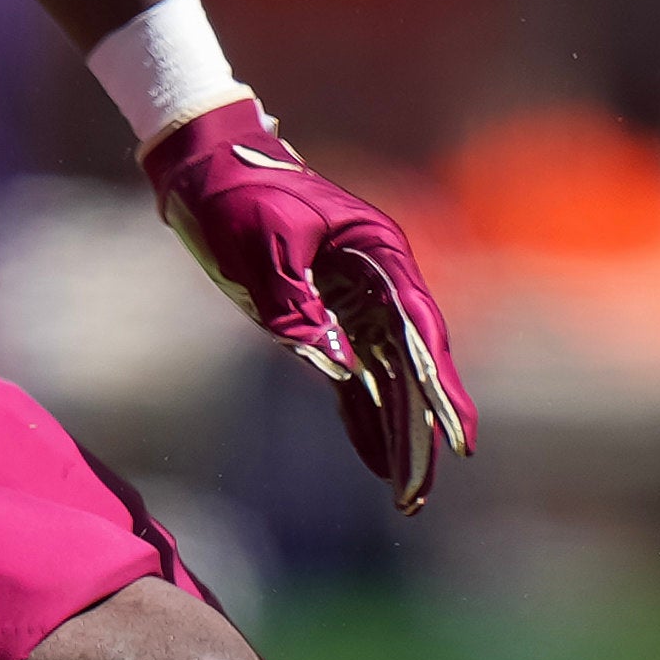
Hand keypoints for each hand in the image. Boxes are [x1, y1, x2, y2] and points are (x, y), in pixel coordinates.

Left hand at [141, 99, 476, 511]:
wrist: (204, 165)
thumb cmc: (237, 191)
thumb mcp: (264, 245)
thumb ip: (298, 306)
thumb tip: (337, 366)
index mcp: (377, 252)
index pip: (418, 328)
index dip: (440, 383)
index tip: (455, 431)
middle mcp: (377, 281)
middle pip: (411, 363)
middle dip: (421, 426)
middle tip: (425, 487)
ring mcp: (353, 303)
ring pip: (388, 378)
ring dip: (398, 433)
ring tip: (409, 494)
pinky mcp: (324, 319)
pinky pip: (354, 377)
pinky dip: (365, 417)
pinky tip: (378, 461)